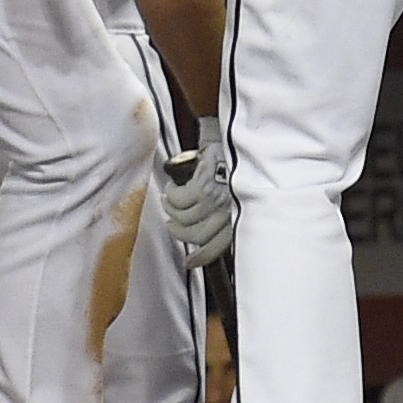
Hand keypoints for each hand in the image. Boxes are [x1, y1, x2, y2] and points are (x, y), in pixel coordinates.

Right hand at [160, 131, 235, 267]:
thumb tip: (202, 231)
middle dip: (179, 231)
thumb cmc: (228, 165)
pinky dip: (171, 196)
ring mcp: (215, 197)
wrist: (227, 138)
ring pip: (184, 218)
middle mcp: (226, 209)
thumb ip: (218, 211)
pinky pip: (179, 200)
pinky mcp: (203, 184)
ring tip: (169, 200)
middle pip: (195, 236)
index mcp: (233, 214)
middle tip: (172, 222)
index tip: (189, 263)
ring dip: (171, 210)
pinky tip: (171, 189)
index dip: (202, 258)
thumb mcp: (228, 192)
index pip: (219, 246)